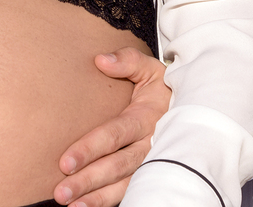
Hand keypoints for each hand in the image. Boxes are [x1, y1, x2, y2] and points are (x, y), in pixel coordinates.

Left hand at [53, 47, 169, 206]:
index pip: (115, 135)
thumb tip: (101, 60)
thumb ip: (127, 61)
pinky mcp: (148, 175)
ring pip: (123, 185)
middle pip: (116, 166)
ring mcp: (150, 163)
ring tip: (70, 205)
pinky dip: (107, 202)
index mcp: (146, 118)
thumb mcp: (151, 69)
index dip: (90, 148)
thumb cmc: (162, 89)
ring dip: (96, 197)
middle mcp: (149, 145)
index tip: (65, 161)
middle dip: (88, 180)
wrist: (191, 108)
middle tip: (60, 191)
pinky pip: (129, 192)